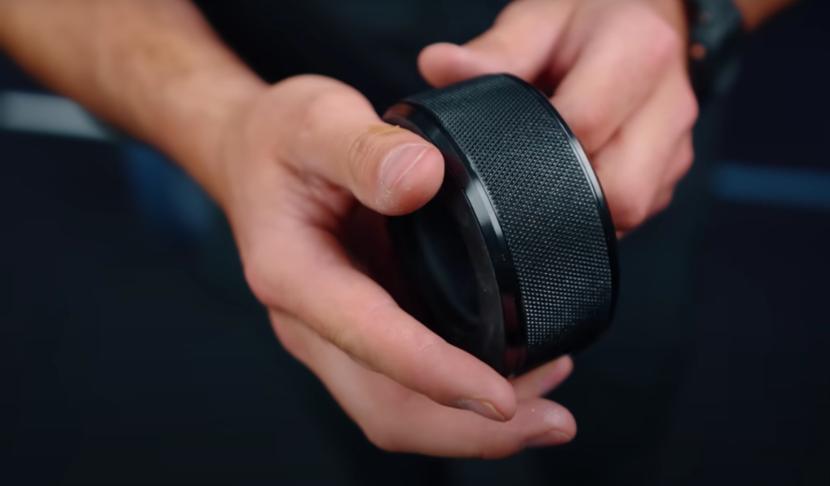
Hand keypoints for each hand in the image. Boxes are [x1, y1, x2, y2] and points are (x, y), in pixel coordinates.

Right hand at [213, 75, 576, 456]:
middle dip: (469, 432)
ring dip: (473, 425)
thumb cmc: (278, 137)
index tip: (500, 395)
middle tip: (553, 423)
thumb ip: (363, 148)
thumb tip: (422, 177)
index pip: (370, 341)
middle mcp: (312, 321)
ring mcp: (338, 332)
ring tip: (551, 403)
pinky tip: (519, 367)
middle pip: (386, 409)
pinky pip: (411, 383)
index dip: (437, 374)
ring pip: (400, 408)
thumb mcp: (313, 118)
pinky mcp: (365, 327)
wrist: (253, 151)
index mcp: (294, 275)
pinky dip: (463, 388)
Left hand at [419, 0, 697, 232]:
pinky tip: (577, 178)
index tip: (503, 147)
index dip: (535, 147)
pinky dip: (602, 207)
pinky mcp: (675, 169)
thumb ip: (496, 48)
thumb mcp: (542, 16)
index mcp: (638, 50)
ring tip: (552, 175)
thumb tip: (439, 68)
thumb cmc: (590, 16)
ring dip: (587, 208)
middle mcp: (670, 102)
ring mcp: (678, 142)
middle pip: (621, 189)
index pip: (584, 126)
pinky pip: (639, 209)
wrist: (648, 14)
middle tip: (526, 176)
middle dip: (567, 197)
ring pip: (633, 209)